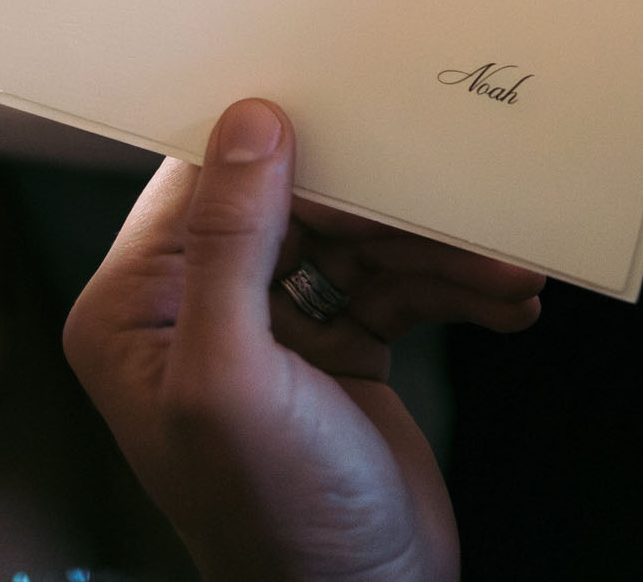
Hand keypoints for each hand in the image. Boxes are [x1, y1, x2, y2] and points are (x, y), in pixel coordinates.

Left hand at [64, 98, 542, 581]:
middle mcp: (197, 305)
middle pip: (298, 198)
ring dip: (438, 250)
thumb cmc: (277, 525)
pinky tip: (504, 299)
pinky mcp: (340, 340)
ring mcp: (273, 323)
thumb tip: (248, 120)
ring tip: (505, 270)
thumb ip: (229, 245)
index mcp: (138, 307)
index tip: (352, 116)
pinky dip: (454, 286)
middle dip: (386, 205)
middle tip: (453, 199)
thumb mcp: (234, 383)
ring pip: (361, 236)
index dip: (280, 141)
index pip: (205, 179)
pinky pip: (399, 281)